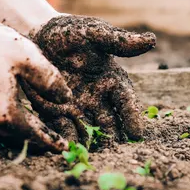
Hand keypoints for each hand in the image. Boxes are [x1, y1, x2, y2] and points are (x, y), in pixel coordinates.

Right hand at [0, 14, 71, 151]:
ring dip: (24, 134)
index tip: (65, 148)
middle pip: (20, 139)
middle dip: (39, 141)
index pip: (35, 135)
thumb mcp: (26, 57)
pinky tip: (18, 115)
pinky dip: (10, 124)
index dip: (52, 141)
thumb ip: (50, 80)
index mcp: (4, 114)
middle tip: (56, 141)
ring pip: (6, 133)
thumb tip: (66, 99)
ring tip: (41, 130)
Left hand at [24, 15, 155, 143]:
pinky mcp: (56, 113)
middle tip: (117, 154)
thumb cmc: (70, 33)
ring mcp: (78, 108)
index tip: (136, 134)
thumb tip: (151, 40)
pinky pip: (64, 129)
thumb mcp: (94, 33)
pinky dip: (67, 140)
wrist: (38, 36)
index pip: (125, 102)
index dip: (132, 117)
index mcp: (112, 81)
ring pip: (89, 130)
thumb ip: (118, 41)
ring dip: (92, 144)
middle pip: (110, 122)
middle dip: (113, 138)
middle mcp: (98, 98)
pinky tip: (68, 150)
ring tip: (93, 157)